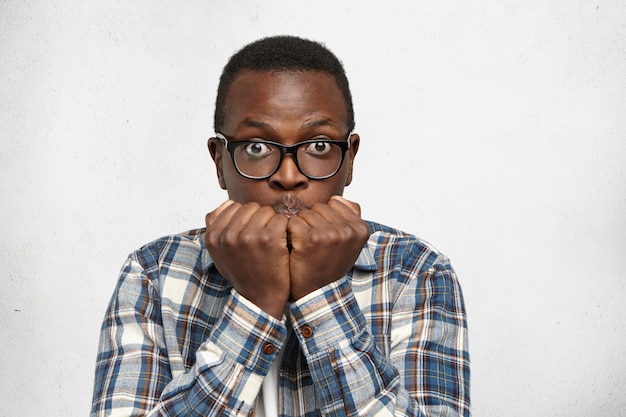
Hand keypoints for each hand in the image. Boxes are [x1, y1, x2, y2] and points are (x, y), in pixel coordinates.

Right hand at [205, 200, 290, 318]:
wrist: (260, 299)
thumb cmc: (243, 273)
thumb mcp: (221, 253)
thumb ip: (218, 228)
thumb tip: (228, 203)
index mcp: (213, 237)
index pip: (233, 206)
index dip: (246, 218)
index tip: (250, 233)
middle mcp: (228, 235)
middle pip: (250, 206)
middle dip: (260, 218)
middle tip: (263, 238)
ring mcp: (248, 236)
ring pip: (266, 210)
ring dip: (273, 223)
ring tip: (271, 241)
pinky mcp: (268, 239)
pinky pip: (281, 219)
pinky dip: (285, 229)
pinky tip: (282, 243)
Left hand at [287, 196, 369, 299]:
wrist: (318, 292)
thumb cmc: (330, 264)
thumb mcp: (349, 242)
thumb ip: (349, 217)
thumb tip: (337, 197)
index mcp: (361, 229)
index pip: (334, 203)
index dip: (325, 218)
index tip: (326, 236)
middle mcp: (348, 230)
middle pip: (319, 207)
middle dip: (312, 221)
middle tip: (314, 243)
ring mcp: (330, 234)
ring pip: (305, 213)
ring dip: (300, 227)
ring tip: (306, 246)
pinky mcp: (310, 239)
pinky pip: (293, 221)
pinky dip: (290, 233)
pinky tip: (296, 247)